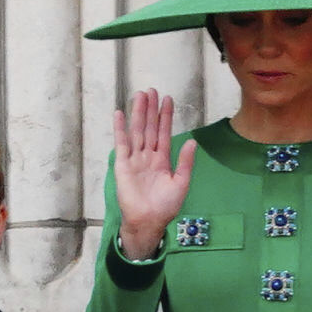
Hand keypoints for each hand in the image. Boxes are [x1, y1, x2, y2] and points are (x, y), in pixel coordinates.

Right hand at [109, 88, 192, 257]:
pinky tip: (120, 114)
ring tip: (140, 95)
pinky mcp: (123, 165)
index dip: (165, 116)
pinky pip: (121, 143)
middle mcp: (148, 156)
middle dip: (151, 109)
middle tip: (152, 90)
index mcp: (162, 160)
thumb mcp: (181, 183)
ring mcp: (135, 159)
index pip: (163, 133)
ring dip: (138, 113)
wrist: (149, 221)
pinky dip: (120, 129)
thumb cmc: (165, 206)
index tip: (167, 99)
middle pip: (149, 127)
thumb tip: (191, 141)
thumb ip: (185, 162)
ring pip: (137, 131)